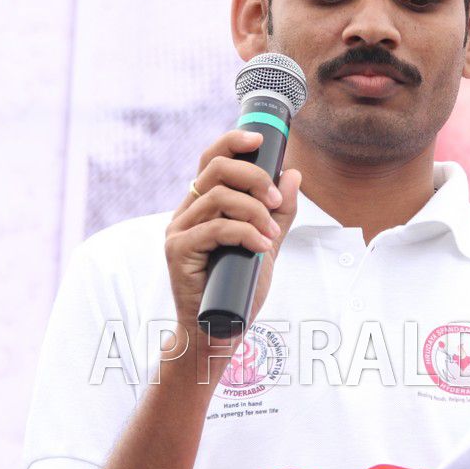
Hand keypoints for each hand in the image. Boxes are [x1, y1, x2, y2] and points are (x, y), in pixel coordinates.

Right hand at [164, 129, 300, 339]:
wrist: (219, 329)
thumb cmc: (239, 287)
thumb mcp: (266, 244)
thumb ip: (278, 213)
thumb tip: (291, 175)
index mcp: (203, 204)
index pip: (213, 159)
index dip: (233, 141)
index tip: (261, 139)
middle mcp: (187, 212)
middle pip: (215, 168)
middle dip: (253, 176)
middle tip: (275, 199)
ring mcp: (179, 230)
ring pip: (217, 197)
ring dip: (253, 211)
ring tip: (271, 235)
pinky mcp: (178, 251)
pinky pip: (214, 228)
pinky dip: (245, 233)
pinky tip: (262, 248)